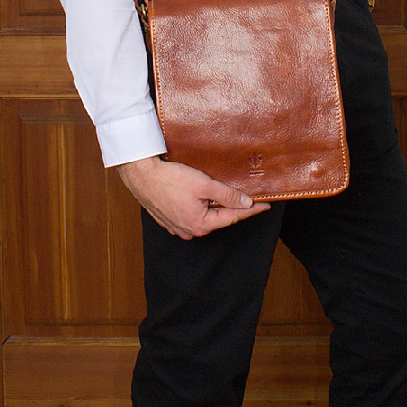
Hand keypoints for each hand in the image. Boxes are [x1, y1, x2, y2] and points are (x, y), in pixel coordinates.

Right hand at [117, 155, 270, 239]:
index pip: (233, 217)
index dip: (251, 210)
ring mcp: (177, 227)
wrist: (141, 175)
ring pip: (204, 218)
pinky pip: (191, 216)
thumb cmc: (169, 178)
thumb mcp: (204, 184)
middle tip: (247, 197)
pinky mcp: (169, 220)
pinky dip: (200, 208)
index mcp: (200, 224)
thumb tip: (246, 202)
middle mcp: (189, 230)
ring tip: (224, 195)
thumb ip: (227, 195)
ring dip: (214, 207)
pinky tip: (201, 198)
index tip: (265, 206)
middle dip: (232, 208)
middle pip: (218, 219)